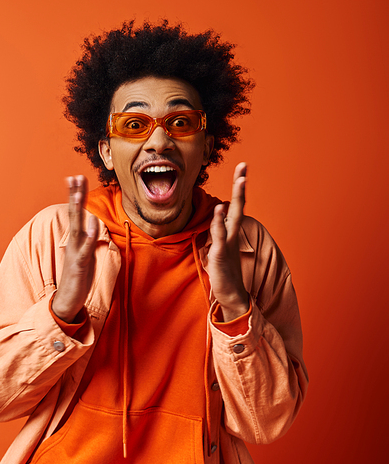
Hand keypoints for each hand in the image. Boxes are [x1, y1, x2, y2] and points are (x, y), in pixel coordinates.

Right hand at [51, 175, 97, 322]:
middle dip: (74, 195)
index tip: (75, 177)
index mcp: (76, 239)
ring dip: (77, 210)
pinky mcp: (79, 265)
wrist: (68, 301)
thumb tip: (94, 221)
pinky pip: (85, 248)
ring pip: (76, 227)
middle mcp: (73, 243)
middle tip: (74, 176)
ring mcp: (75, 253)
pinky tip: (93, 223)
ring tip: (78, 192)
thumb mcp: (85, 254)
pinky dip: (90, 236)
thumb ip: (88, 237)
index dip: (76, 195)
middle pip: (74, 215)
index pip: (76, 213)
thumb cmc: (78, 277)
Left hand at [207, 162, 248, 321]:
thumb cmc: (225, 274)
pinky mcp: (221, 254)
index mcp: (232, 233)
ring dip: (238, 197)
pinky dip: (220, 222)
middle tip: (243, 167)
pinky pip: (221, 236)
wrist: (232, 297)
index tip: (241, 170)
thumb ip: (219, 232)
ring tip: (241, 179)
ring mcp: (228, 244)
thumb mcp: (218, 249)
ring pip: (234, 216)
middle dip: (240, 186)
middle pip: (238, 206)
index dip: (238, 189)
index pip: (235, 207)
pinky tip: (220, 209)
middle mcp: (233, 235)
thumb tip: (220, 215)